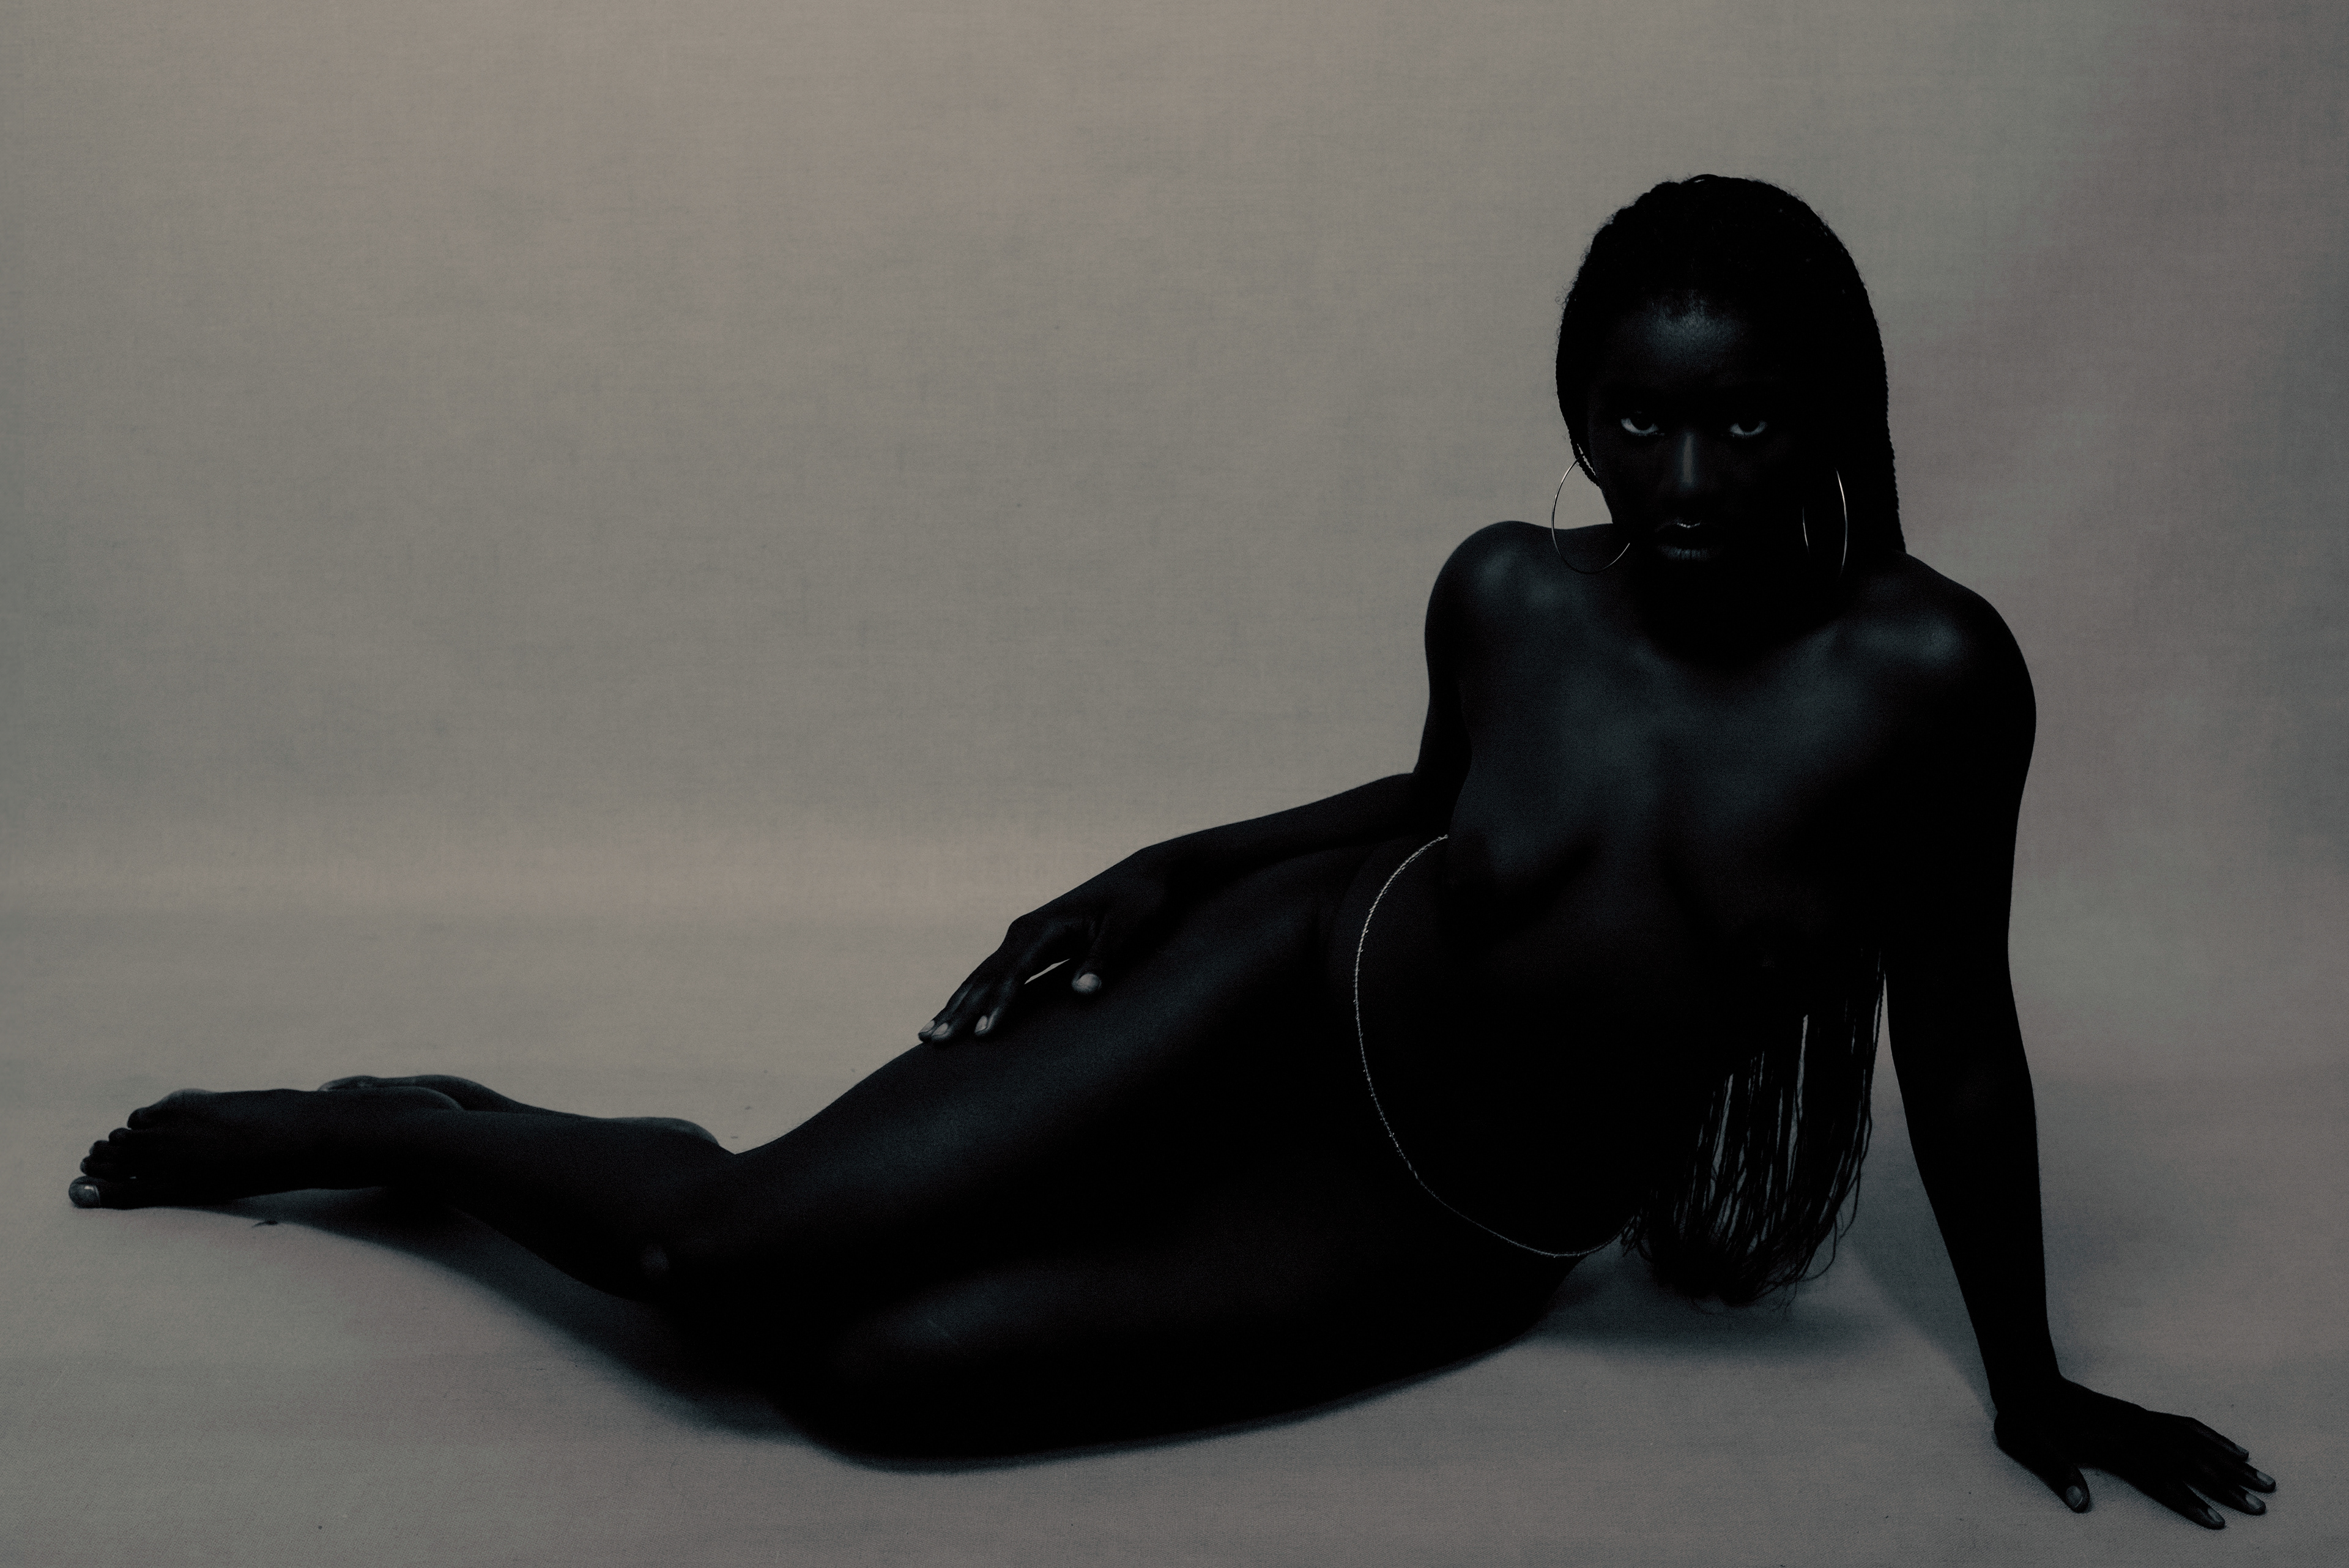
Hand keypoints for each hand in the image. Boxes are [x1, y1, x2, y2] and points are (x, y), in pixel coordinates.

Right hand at [918, 861, 1176, 1043]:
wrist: (1144, 875)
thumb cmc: (1141, 903)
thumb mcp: (1129, 929)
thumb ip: (1104, 959)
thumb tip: (1083, 993)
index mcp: (1044, 928)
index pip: (1013, 974)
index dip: (998, 1006)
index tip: (982, 1035)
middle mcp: (1025, 931)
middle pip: (985, 977)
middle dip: (959, 1010)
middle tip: (934, 1043)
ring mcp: (1024, 937)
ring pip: (981, 976)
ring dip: (955, 1005)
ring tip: (928, 1036)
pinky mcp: (1030, 944)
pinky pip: (994, 975)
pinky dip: (971, 996)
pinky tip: (957, 1015)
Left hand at [1994, 1378, 2274, 1527]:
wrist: (2025, 1382)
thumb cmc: (2026, 1420)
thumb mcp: (2030, 1446)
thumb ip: (2057, 1473)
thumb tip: (2081, 1504)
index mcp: (2112, 1444)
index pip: (2160, 1478)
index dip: (2189, 1502)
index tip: (2218, 1522)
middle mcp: (2135, 1430)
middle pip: (2190, 1461)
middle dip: (2227, 1486)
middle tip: (2261, 1507)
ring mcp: (2140, 1420)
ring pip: (2196, 1442)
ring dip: (2231, 1462)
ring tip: (2265, 1480)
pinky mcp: (2140, 1414)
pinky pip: (2186, 1425)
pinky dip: (2214, 1438)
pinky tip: (2235, 1449)